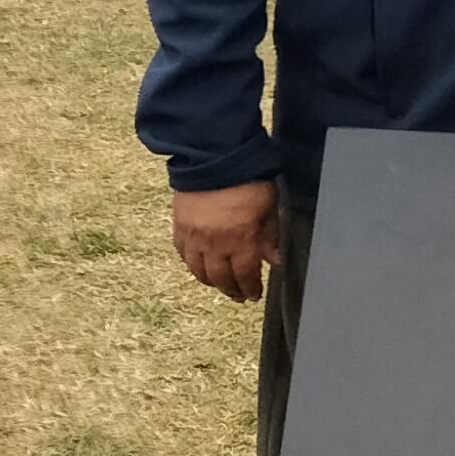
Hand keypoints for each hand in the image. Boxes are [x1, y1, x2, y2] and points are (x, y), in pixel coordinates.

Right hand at [171, 180, 280, 301]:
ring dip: (211, 282)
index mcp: (241, 241)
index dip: (250, 288)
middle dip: (231, 290)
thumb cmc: (248, 180)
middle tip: (238, 296)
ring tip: (220, 285)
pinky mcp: (180, 229)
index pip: (246, 275)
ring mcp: (194, 239)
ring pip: (199, 272)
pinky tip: (199, 267)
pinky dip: (192, 266)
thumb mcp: (269, 207)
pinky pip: (184, 256)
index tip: (254, 295)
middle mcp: (215, 246)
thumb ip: (270, 236)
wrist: (214, 160)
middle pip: (221, 279)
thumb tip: (274, 260)